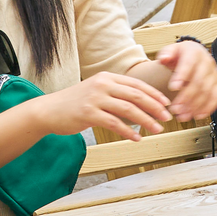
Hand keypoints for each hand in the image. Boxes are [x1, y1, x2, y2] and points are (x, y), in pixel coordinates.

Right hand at [29, 70, 178, 142]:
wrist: (49, 110)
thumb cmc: (75, 103)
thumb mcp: (97, 92)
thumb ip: (116, 95)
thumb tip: (140, 106)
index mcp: (107, 77)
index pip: (137, 84)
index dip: (154, 94)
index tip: (167, 104)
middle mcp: (102, 84)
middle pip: (136, 95)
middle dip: (155, 107)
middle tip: (167, 117)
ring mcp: (95, 98)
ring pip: (128, 109)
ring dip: (146, 120)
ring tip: (157, 129)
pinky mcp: (88, 113)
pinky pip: (114, 123)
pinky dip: (128, 131)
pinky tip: (136, 138)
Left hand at [155, 40, 216, 120]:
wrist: (193, 55)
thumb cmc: (181, 55)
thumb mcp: (170, 51)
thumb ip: (166, 54)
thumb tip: (164, 57)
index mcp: (194, 52)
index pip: (189, 64)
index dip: (181, 76)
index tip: (173, 87)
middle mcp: (207, 62)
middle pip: (199, 82)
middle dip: (186, 97)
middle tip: (175, 108)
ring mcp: (214, 74)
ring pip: (208, 92)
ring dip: (195, 106)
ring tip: (183, 115)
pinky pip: (216, 97)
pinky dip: (208, 108)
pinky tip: (198, 115)